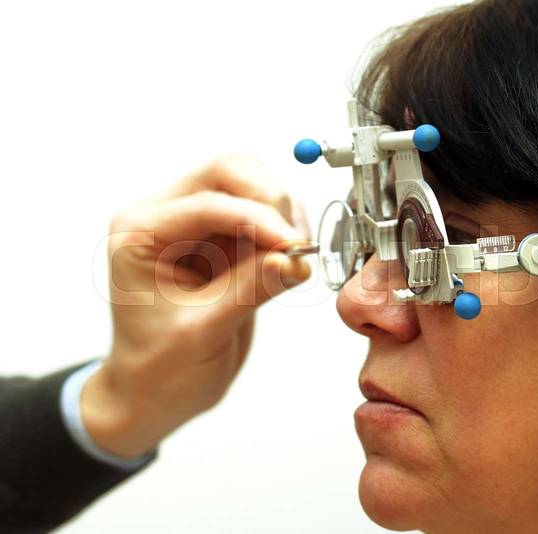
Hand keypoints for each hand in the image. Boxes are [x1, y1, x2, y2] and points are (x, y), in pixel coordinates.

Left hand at [81, 155, 310, 457]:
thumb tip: (294, 259)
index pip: (208, 204)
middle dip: (270, 200)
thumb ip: (248, 291)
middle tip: (297, 242)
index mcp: (141, 234)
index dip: (258, 221)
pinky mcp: (224, 239)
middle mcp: (165, 218)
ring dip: (283, 213)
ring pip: (252, 186)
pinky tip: (292, 258)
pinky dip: (286, 227)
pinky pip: (264, 214)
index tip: (294, 247)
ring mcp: (196, 225)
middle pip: (228, 172)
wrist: (155, 392)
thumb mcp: (202, 334)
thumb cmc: (159, 369)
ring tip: (296, 255)